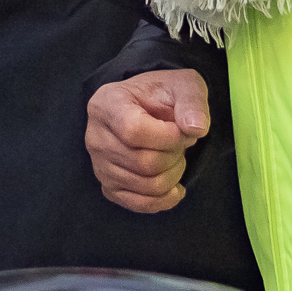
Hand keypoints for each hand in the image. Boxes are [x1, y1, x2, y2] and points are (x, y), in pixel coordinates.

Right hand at [85, 69, 210, 213]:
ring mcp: (99, 164)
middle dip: (175, 156)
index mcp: (106, 104)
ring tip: (175, 157)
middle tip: (181, 144)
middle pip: (143, 163)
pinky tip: (174, 186)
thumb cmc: (163, 95)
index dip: (169, 137)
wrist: (147, 107)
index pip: (134, 131)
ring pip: (146, 185)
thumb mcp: (183, 85)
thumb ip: (191, 102)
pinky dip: (164, 200)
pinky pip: (139, 204)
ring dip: (173, 175)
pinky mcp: (109, 186)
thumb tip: (196, 128)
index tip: (182, 129)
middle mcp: (95, 135)